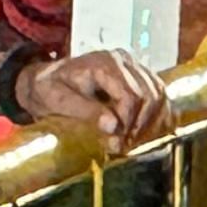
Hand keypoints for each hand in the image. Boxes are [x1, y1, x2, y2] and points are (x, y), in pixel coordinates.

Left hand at [13, 48, 170, 149]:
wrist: (46, 81)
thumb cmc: (50, 90)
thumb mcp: (59, 101)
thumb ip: (86, 111)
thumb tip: (113, 126)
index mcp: (104, 63)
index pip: (131, 95)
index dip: (128, 123)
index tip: (116, 144)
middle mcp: (124, 60)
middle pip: (150, 96)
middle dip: (140, 126)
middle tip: (122, 146)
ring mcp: (133, 66)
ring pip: (159, 95)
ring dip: (151, 123)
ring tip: (131, 142)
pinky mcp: (139, 77)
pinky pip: (160, 95)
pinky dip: (158, 116)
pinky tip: (145, 134)